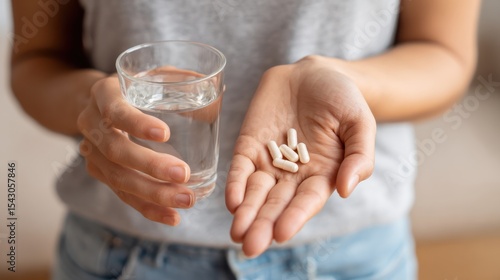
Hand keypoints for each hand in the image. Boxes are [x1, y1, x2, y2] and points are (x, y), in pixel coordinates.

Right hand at [77, 76, 194, 225]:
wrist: (99, 103)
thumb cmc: (136, 88)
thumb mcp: (152, 75)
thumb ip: (179, 79)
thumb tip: (219, 91)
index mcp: (104, 95)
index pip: (116, 111)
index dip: (137, 124)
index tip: (165, 134)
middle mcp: (91, 124)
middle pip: (116, 151)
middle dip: (150, 166)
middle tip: (183, 174)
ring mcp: (92, 152)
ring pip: (118, 178)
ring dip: (152, 193)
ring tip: (185, 200)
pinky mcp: (101, 173)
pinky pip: (122, 195)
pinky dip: (148, 208)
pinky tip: (172, 216)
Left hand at [225, 56, 375, 256]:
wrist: (313, 74)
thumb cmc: (342, 99)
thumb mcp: (360, 123)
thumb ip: (359, 156)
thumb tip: (346, 190)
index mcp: (323, 174)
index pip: (308, 201)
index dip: (295, 216)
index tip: (282, 233)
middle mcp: (294, 175)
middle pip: (277, 204)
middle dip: (264, 225)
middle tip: (251, 246)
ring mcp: (269, 161)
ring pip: (256, 192)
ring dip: (246, 212)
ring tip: (237, 232)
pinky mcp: (250, 146)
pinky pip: (241, 168)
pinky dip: (236, 184)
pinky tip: (232, 201)